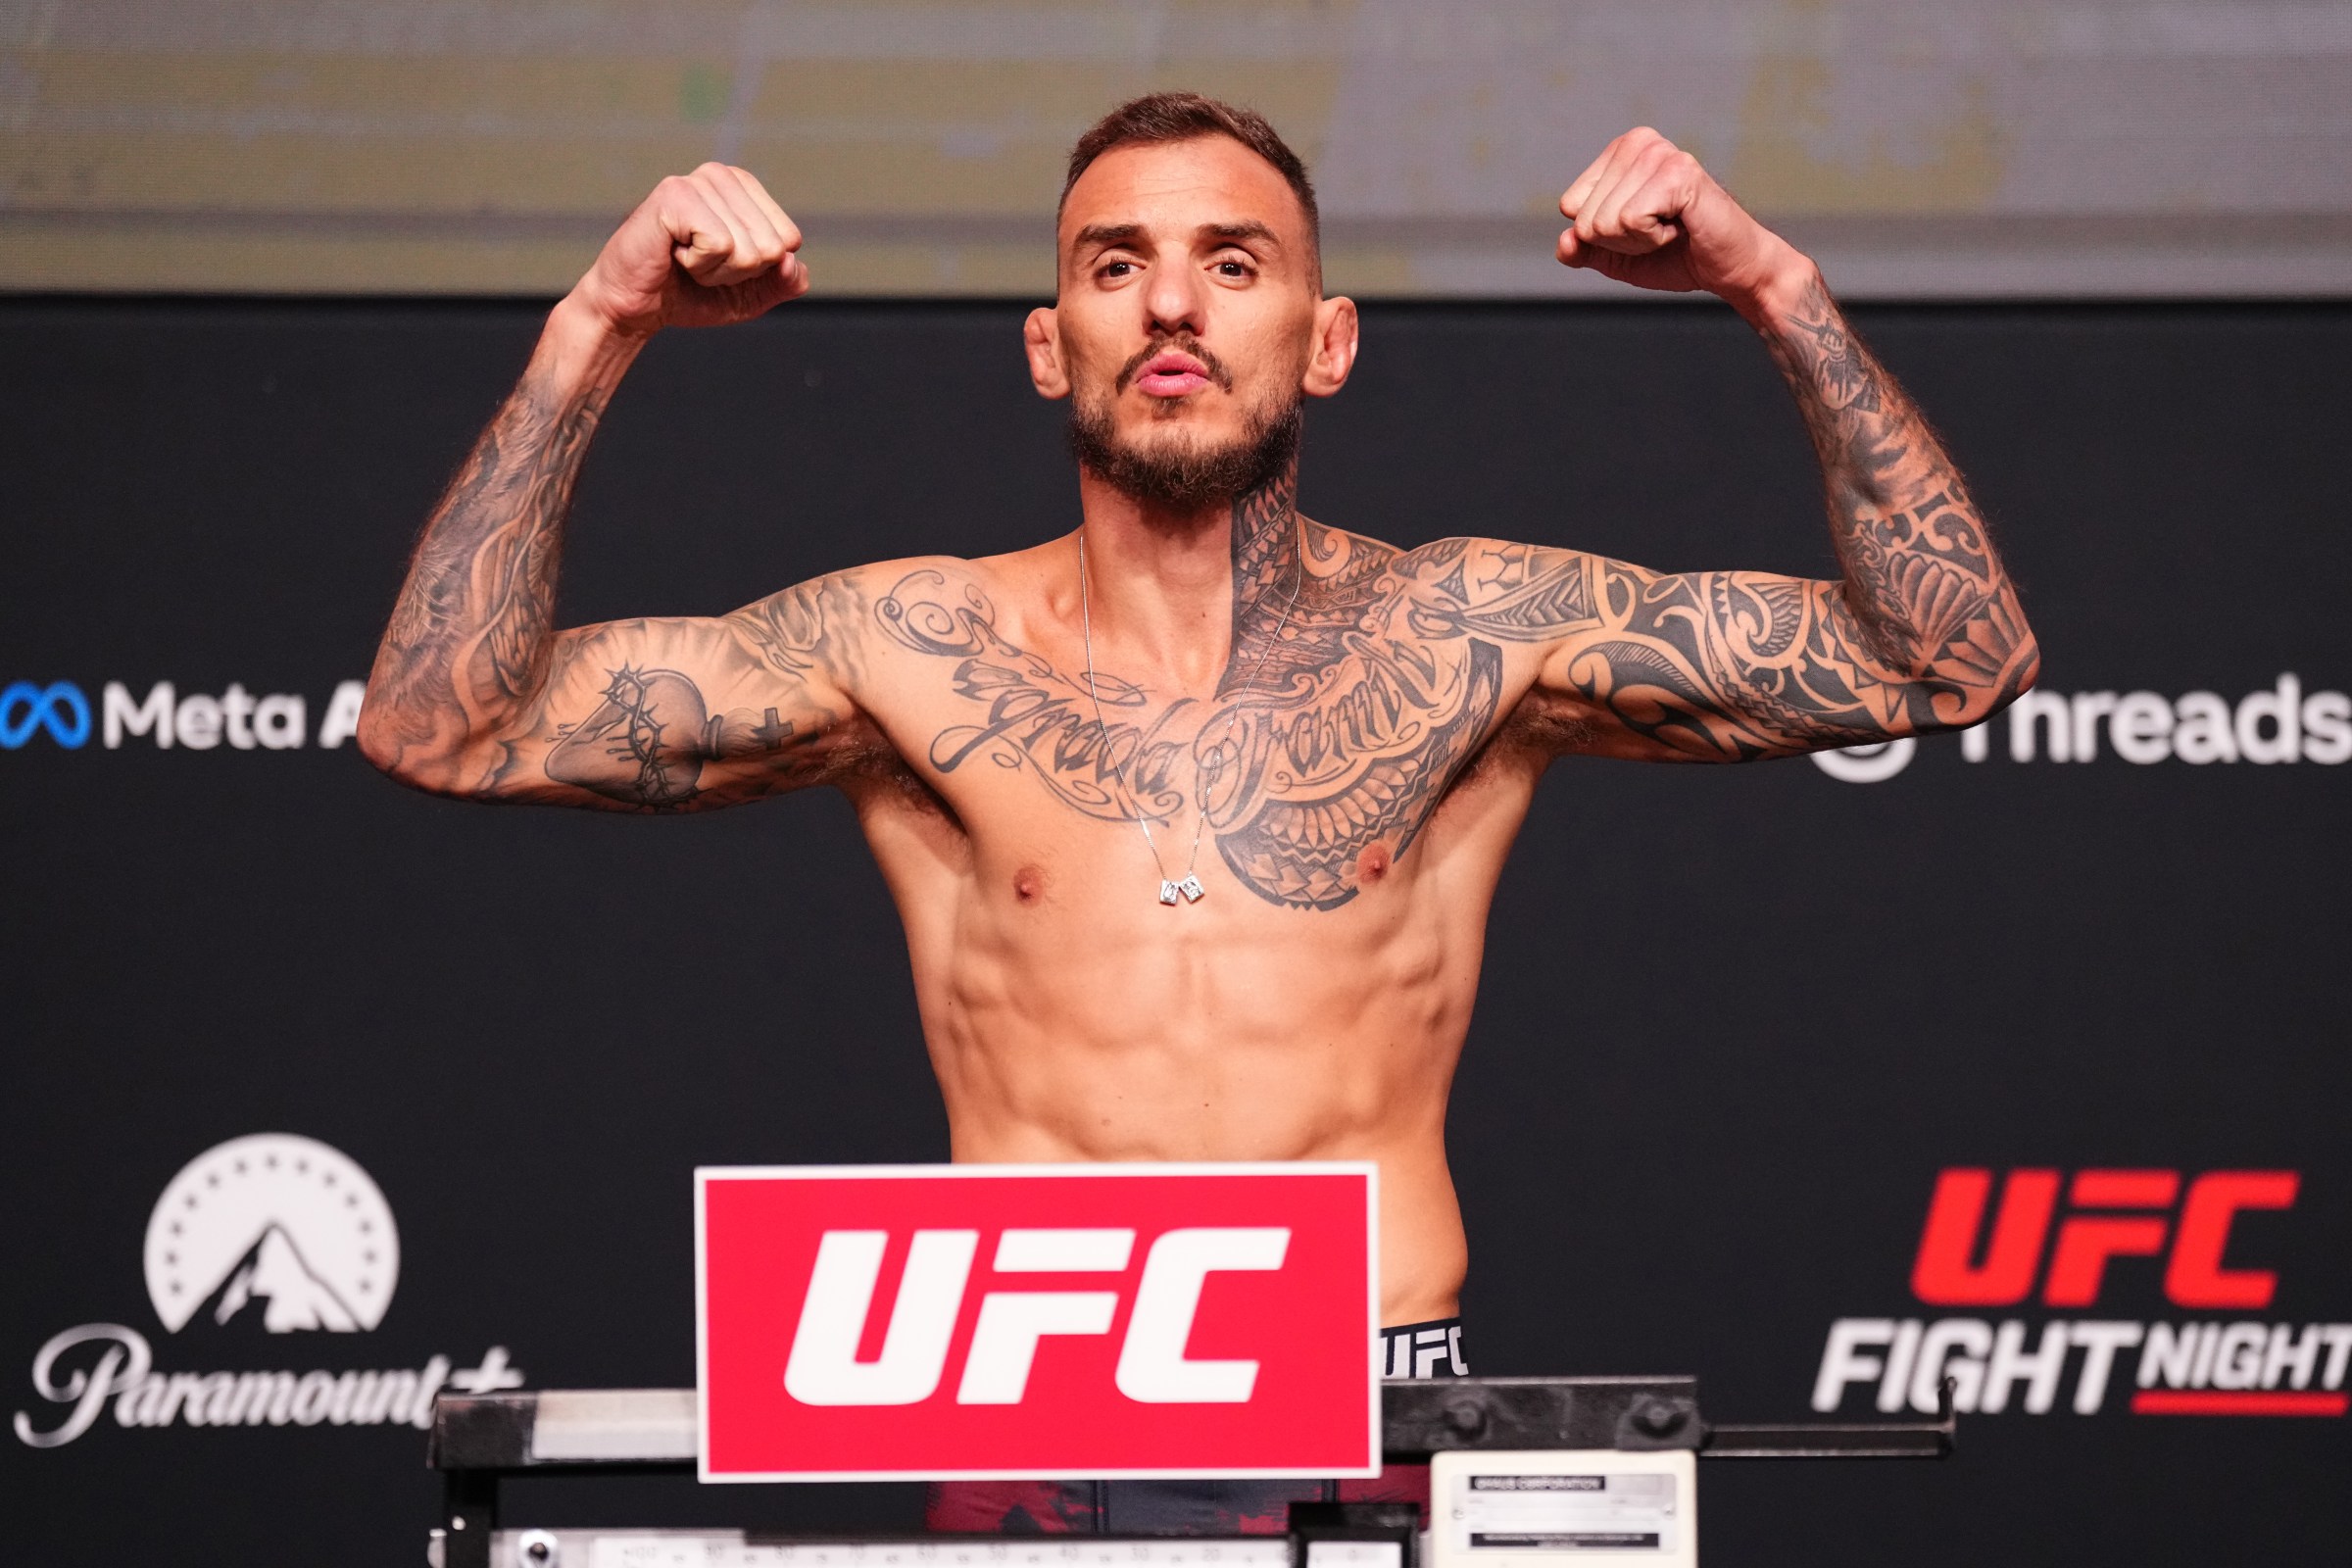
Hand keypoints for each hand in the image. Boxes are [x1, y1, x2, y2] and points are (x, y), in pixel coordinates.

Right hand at [568, 164, 808, 337]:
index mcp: (745, 189)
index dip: (759, 268)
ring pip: (748, 248)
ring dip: (716, 270)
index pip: (789, 240)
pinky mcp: (676, 194)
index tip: (722, 264)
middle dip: (738, 271)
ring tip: (685, 259)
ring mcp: (698, 181)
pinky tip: (673, 253)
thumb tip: (792, 261)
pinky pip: (720, 245)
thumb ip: (786, 281)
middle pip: (772, 246)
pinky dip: (699, 264)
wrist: (634, 307)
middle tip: (699, 265)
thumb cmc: (690, 294)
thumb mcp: (752, 294)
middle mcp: (724, 176)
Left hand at [1557, 128, 1804, 310]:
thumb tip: (1565, 242)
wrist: (1729, 268)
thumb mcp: (1617, 255)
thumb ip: (1583, 249)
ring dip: (1639, 240)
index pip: (1570, 206)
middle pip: (1586, 217)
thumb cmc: (1677, 254)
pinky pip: (1630, 221)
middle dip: (1621, 240)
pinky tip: (1682, 225)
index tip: (1642, 227)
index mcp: (1620, 151)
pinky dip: (1653, 238)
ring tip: (1673, 227)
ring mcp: (1660, 154)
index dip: (1602, 234)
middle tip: (1662, 231)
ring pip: (1605, 221)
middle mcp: (1639, 142)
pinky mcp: (1679, 173)